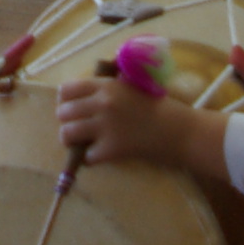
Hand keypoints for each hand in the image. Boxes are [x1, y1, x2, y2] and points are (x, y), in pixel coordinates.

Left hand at [57, 73, 191, 170]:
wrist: (180, 130)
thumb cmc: (159, 107)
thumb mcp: (131, 86)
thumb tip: (81, 94)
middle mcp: (102, 104)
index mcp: (106, 85)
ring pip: (68, 134)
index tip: (73, 107)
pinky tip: (102, 155)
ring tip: (86, 142)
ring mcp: (106, 127)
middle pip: (63, 113)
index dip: (66, 100)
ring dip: (74, 141)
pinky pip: (86, 156)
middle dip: (69, 122)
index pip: (66, 89)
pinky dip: (92, 158)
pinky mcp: (112, 149)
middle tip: (80, 128)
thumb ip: (107, 88)